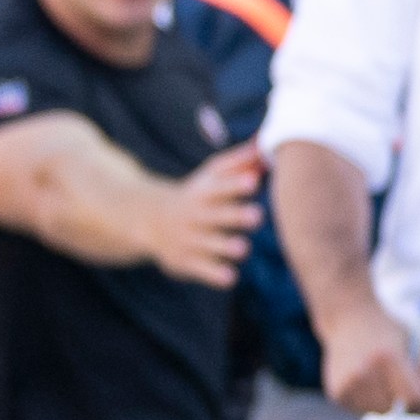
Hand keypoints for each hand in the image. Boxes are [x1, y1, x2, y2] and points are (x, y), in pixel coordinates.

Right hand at [141, 142, 261, 287]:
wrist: (152, 222)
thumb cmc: (196, 196)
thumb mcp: (211, 176)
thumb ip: (239, 162)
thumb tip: (267, 141)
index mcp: (203, 192)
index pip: (220, 187)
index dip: (236, 185)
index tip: (254, 181)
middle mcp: (195, 215)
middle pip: (216, 215)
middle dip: (235, 215)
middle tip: (257, 216)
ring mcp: (189, 239)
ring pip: (208, 244)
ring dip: (225, 246)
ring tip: (242, 248)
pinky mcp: (185, 262)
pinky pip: (200, 269)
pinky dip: (214, 274)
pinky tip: (230, 278)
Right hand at [318, 299, 419, 416]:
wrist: (349, 317)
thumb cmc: (389, 332)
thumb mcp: (416, 345)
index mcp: (388, 356)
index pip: (412, 397)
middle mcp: (364, 371)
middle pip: (396, 408)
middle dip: (406, 402)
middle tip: (404, 384)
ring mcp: (347, 383)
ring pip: (380, 412)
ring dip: (387, 402)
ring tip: (382, 378)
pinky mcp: (337, 392)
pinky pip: (363, 411)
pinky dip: (370, 402)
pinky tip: (366, 381)